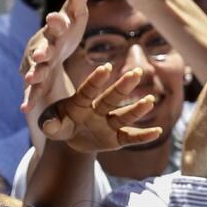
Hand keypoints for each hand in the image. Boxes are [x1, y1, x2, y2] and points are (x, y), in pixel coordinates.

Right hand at [19, 0, 89, 125]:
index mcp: (55, 30)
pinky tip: (24, 110)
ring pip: (34, 71)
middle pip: (42, 48)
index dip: (56, 21)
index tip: (56, 18)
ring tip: (31, 79)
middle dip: (41, 51)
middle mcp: (42, 46)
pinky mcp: (36, 84)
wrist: (53, 55)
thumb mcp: (76, 13)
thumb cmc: (67, 31)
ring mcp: (37, 65)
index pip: (56, 23)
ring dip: (33, 74)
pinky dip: (28, 100)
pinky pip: (32, 93)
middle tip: (42, 54)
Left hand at [40, 63, 160, 153]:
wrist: (71, 138)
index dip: (95, 81)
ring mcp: (109, 123)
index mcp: (79, 103)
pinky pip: (130, 137)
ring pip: (123, 115)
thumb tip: (49, 125)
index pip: (87, 91)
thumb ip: (49, 124)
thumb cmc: (59, 124)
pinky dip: (143, 136)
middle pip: (110, 98)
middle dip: (122, 87)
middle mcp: (98, 110)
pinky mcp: (116, 138)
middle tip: (135, 72)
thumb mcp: (51, 125)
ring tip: (149, 101)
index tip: (105, 68)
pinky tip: (158, 132)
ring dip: (136, 109)